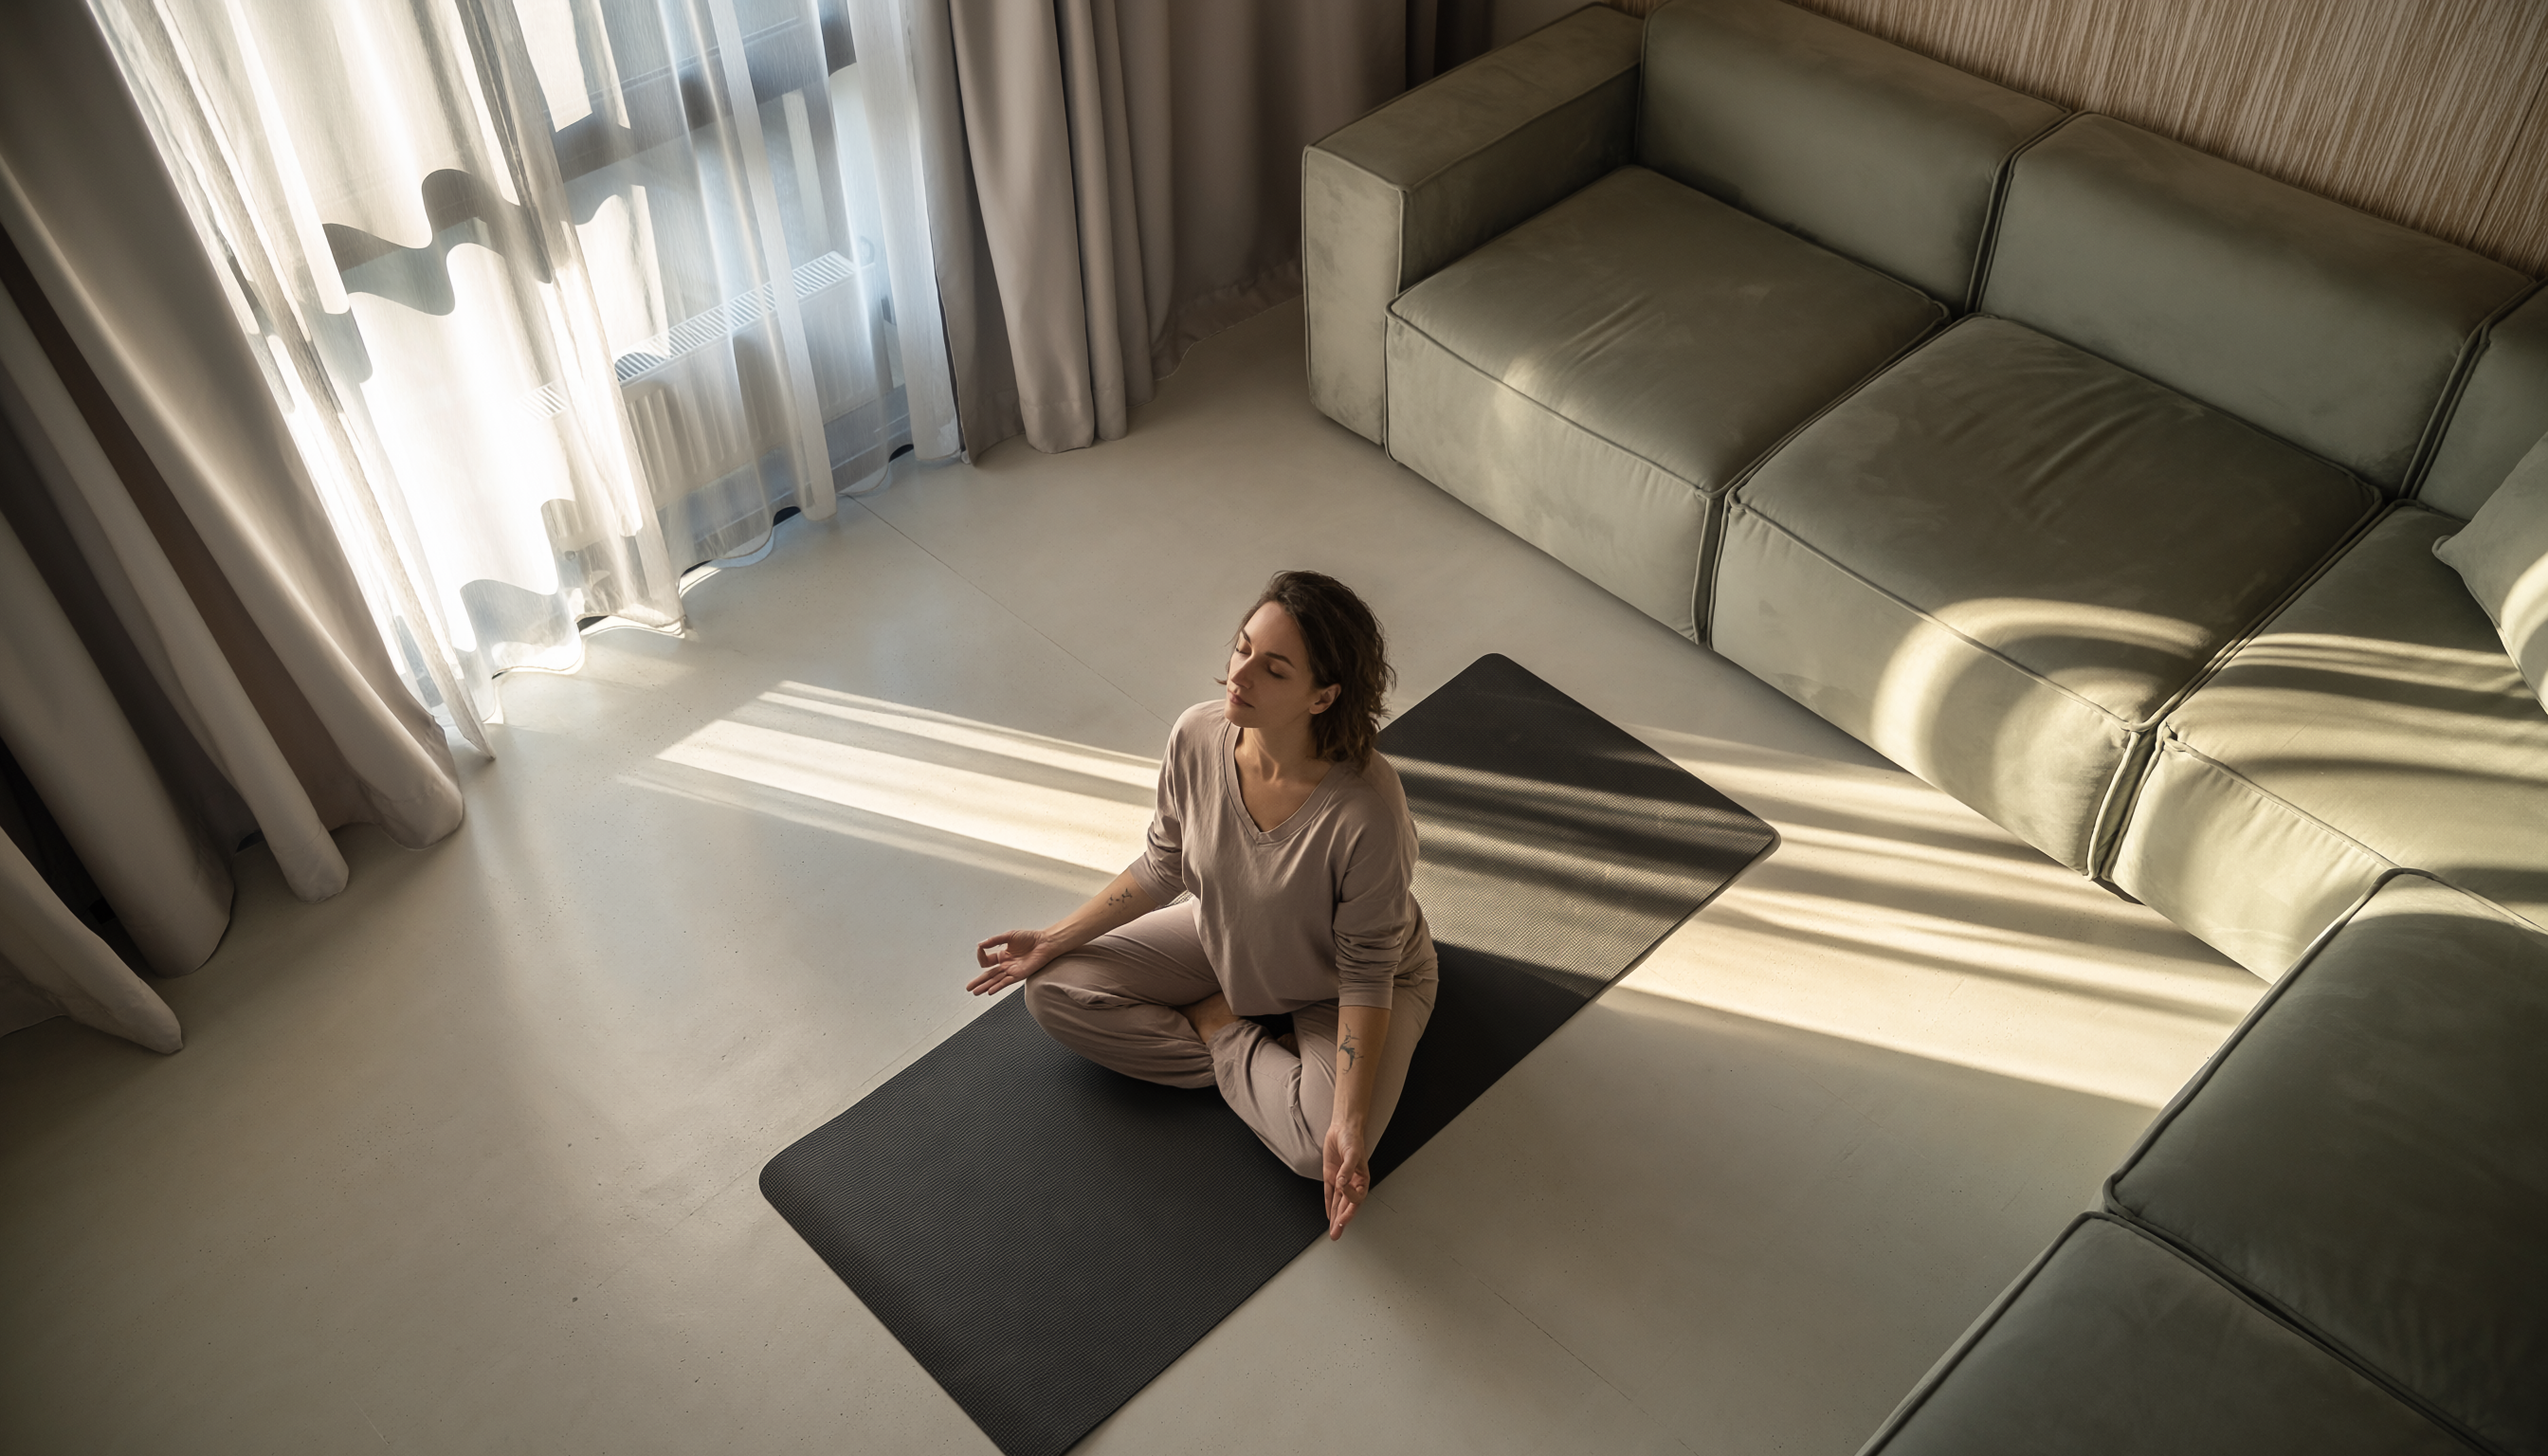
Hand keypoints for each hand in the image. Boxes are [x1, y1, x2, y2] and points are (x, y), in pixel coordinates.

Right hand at [969, 928, 1056, 994]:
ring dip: (985, 986)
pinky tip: (990, 991)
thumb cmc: (1030, 938)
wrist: (1045, 942)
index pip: (987, 961)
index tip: (980, 948)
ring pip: (995, 980)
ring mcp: (1012, 970)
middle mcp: (1006, 964)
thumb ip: (994, 940)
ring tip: (975, 991)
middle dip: (978, 981)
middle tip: (969, 987)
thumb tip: (980, 944)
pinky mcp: (1020, 974)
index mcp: (1003, 955)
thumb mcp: (1009, 936)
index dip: (981, 955)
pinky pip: (1006, 982)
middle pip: (989, 975)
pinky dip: (998, 986)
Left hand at [1322, 1117, 1370, 1239]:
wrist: (1342, 1128)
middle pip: (1348, 1206)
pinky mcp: (1330, 1177)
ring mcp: (1341, 1181)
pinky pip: (1329, 1195)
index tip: (1343, 1189)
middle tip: (1337, 1233)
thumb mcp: (1352, 1153)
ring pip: (1338, 1204)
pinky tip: (1329, 1216)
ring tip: (1334, 1232)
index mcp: (1362, 1179)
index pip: (1356, 1197)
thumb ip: (1347, 1169)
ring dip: (1336, 1218)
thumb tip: (1342, 1182)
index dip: (1350, 1197)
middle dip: (1342, 1220)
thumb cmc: (1353, 1139)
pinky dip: (1329, 1206)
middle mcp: (1352, 1183)